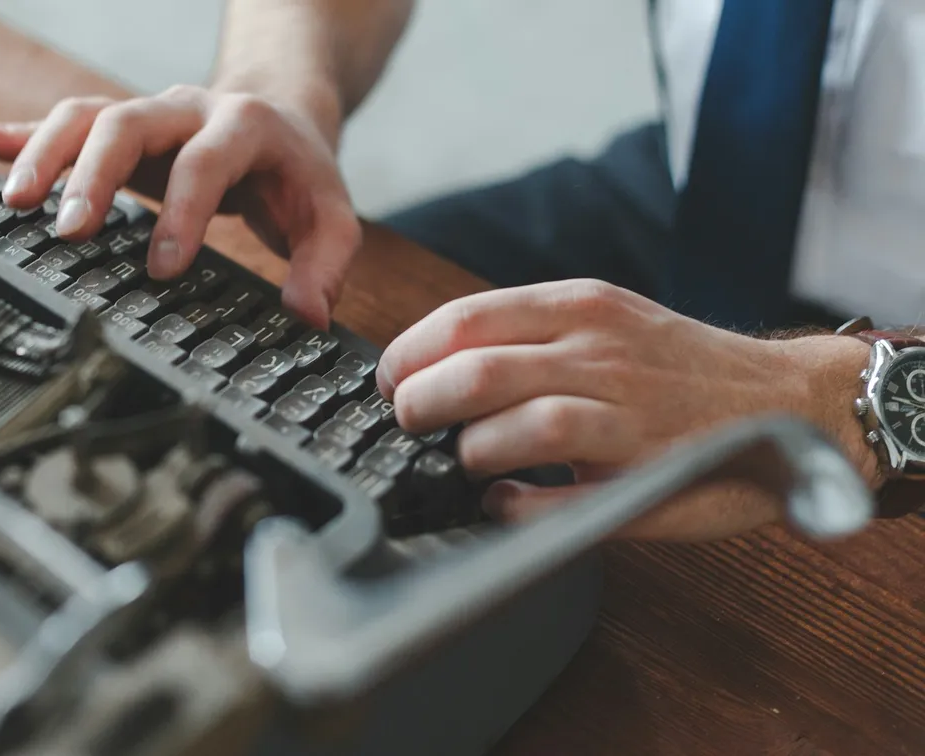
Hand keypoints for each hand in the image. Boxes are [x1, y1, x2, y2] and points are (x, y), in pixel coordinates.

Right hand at [0, 85, 360, 327]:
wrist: (282, 116)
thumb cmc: (299, 177)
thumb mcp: (331, 218)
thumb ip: (324, 266)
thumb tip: (307, 316)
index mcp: (244, 128)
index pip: (205, 164)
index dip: (182, 214)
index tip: (162, 271)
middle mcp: (188, 110)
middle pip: (128, 124)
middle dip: (93, 176)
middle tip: (68, 232)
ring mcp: (148, 114)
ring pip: (87, 116)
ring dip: (46, 153)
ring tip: (13, 203)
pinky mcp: (119, 126)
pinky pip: (67, 121)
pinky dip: (27, 133)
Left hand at [376, 279, 878, 540]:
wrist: (791, 402)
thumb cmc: (679, 366)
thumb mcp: (606, 319)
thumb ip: (530, 333)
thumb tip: (435, 363)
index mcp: (582, 309)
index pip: (467, 319)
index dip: (410, 352)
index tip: (390, 379)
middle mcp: (601, 355)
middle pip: (478, 373)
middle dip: (422, 403)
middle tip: (409, 422)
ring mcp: (626, 417)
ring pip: (518, 429)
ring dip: (469, 451)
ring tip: (463, 458)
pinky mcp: (644, 478)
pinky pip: (559, 500)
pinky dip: (516, 506)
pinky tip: (505, 502)